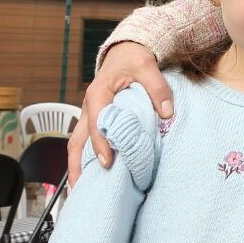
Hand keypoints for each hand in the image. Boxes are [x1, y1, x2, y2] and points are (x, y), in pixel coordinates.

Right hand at [65, 41, 169, 186]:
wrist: (125, 51)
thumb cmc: (133, 57)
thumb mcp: (147, 66)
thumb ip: (157, 88)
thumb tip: (167, 112)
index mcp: (98, 94)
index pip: (96, 123)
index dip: (100, 144)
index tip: (107, 163)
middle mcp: (89, 106)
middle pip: (77, 140)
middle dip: (76, 165)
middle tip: (80, 190)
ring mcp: (90, 113)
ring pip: (77, 143)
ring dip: (76, 165)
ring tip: (79, 191)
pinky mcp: (96, 118)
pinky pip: (86, 140)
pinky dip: (85, 158)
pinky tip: (90, 175)